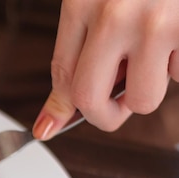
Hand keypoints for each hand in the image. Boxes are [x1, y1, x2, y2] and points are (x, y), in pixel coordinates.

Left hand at [33, 0, 178, 139]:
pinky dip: (178, 63)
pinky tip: (177, 33)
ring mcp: (155, 23)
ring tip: (157, 51)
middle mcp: (114, 14)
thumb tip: (53, 119)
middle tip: (116, 105)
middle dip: (104, 115)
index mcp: (82, 2)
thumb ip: (81, 48)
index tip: (52, 125)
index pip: (62, 74)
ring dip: (150, 86)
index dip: (61, 108)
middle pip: (90, 99)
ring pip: (143, 98)